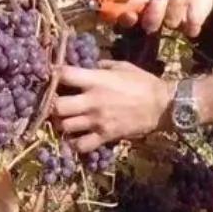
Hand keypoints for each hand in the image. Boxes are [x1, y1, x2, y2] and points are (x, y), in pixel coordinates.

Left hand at [53, 61, 173, 151]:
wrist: (162, 105)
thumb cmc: (143, 82)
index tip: (50, 75)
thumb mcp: (122, 67)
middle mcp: (92, 101)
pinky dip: (75, 142)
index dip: (52, 74)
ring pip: (65, 126)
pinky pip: (81, 145)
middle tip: (54, 103)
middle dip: (51, 105)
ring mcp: (97, 120)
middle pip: (57, 106)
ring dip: (61, 123)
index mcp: (96, 80)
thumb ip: (101, 67)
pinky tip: (76, 137)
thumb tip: (86, 66)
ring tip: (65, 119)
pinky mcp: (105, 135)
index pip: (63, 75)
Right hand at [110, 0, 212, 34]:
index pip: (126, 17)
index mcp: (141, 2)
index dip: (125, 18)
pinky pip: (190, 27)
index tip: (129, 14)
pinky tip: (194, 1)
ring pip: (169, 23)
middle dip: (154, 10)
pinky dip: (193, 13)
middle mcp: (155, 15)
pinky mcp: (191, 27)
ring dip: (175, 3)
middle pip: (148, 23)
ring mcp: (173, 22)